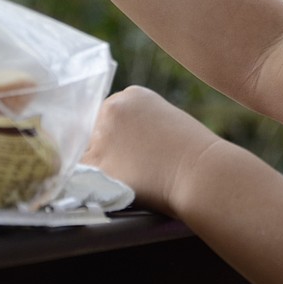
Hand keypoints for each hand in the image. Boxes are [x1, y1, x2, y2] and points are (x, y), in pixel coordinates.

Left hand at [83, 85, 219, 214]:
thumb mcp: (166, 122)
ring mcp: (101, 136)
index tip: (129, 150)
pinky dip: (92, 183)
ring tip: (127, 180)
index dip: (117, 136)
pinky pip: (82, 175)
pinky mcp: (97, 165)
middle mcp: (111, 109)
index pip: (110, 115)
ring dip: (99, 166)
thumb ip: (141, 126)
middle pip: (93, 130)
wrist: (200, 173)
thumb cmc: (194, 153)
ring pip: (86, 152)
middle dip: (105, 148)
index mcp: (131, 95)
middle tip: (128, 167)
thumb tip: (125, 145)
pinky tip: (113, 188)